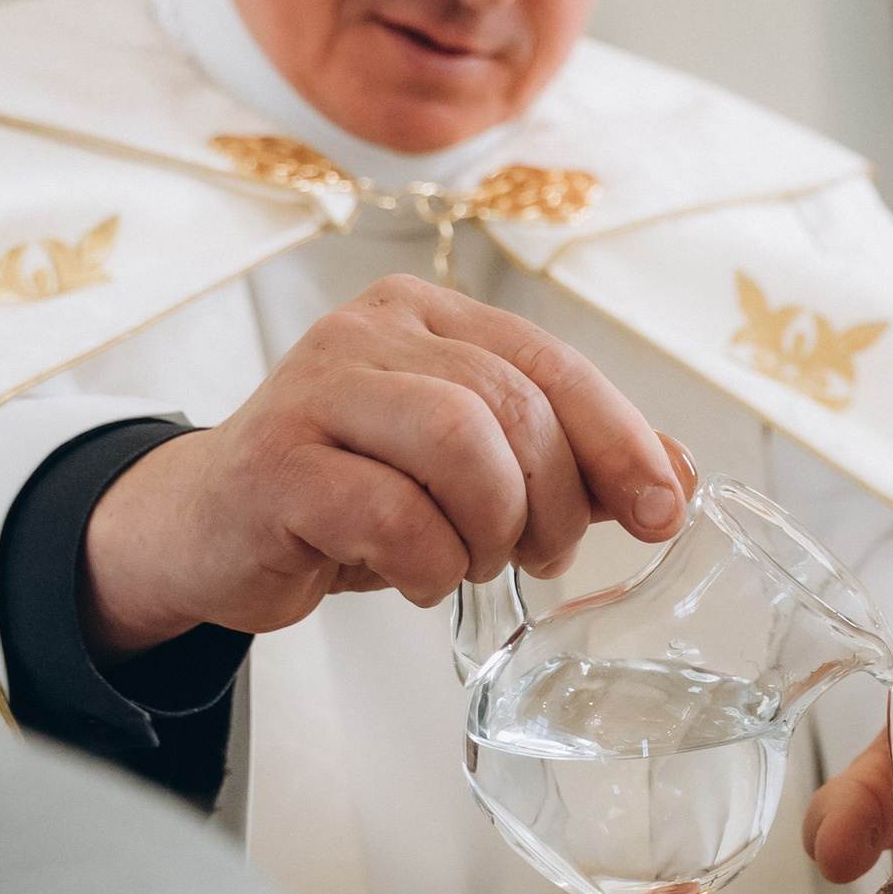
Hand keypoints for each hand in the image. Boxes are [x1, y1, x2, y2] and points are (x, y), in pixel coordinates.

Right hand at [78, 272, 690, 653]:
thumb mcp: (470, 477)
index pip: (551, 363)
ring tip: (467, 561)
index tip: (661, 512)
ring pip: (459, 445)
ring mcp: (314, 391)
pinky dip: (427, 562)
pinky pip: (391, 515)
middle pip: (512, 407)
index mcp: (424, 317)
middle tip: (537, 555)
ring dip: (487, 528)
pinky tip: (414, 577)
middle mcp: (366, 334)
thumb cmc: (350, 498)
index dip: (621, 440)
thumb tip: (682, 478)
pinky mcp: (274, 464)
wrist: (210, 532)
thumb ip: (569, 466)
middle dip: (550, 501)